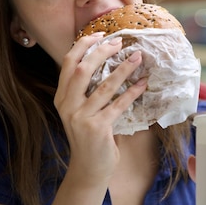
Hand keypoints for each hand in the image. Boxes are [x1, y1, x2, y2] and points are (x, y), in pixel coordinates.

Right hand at [54, 34, 147, 184]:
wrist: (89, 169)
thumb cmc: (89, 136)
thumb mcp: (80, 110)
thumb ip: (86, 90)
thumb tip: (107, 60)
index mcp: (62, 97)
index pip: (68, 63)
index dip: (84, 46)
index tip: (101, 35)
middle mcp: (67, 105)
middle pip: (83, 69)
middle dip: (102, 52)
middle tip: (120, 42)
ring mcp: (81, 117)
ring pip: (104, 86)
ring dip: (123, 70)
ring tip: (138, 57)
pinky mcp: (97, 128)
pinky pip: (118, 104)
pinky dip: (132, 92)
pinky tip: (143, 83)